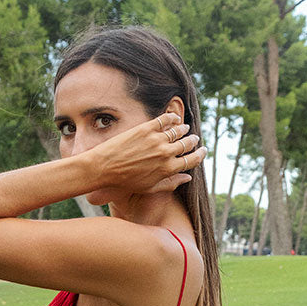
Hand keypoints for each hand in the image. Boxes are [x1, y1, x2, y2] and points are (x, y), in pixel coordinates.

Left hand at [87, 112, 207, 195]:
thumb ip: (170, 183)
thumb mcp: (149, 187)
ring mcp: (156, 140)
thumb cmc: (125, 182)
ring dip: (183, 129)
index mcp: (168, 169)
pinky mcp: (146, 128)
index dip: (199, 155)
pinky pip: (164, 119)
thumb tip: (188, 178)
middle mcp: (165, 154)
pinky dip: (172, 118)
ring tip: (185, 128)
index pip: (191, 161)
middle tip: (194, 138)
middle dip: (193, 141)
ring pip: (178, 131)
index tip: (202, 151)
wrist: (103, 168)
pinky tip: (174, 117)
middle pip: (186, 144)